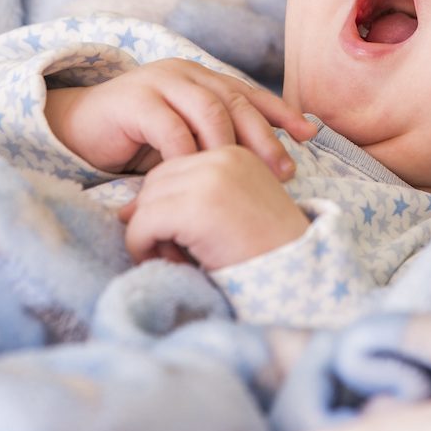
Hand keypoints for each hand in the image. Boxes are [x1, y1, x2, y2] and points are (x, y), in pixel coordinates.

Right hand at [43, 59, 314, 177]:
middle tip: (283, 169)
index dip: (281, 113)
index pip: (249, 93)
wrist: (78, 129)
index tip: (310, 135)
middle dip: (264, 136)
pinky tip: (198, 177)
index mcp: (201, 78)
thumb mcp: (184, 136)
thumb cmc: (136, 139)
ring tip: (243, 175)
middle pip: (235, 101)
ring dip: (229, 145)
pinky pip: (170, 127)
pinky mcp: (134, 100)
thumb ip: (214, 138)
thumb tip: (268, 164)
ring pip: (208, 110)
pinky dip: (188, 153)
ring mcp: (158, 82)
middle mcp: (184, 73)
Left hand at [118, 145, 310, 269]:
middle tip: (180, 252)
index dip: (169, 206)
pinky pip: (142, 225)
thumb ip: (193, 199)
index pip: (175, 168)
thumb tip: (129, 209)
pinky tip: (173, 264)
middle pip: (155, 182)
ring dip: (150, 235)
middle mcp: (221, 157)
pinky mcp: (194, 208)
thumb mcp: (233, 212)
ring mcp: (208, 180)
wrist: (301, 277)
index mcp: (234, 153)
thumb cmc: (268, 253)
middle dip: (155, 218)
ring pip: (145, 203)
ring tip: (180, 258)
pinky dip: (144, 248)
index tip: (186, 238)